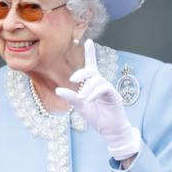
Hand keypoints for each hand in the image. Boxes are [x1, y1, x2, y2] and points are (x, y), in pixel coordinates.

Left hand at [55, 39, 140, 160]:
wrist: (110, 131)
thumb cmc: (96, 118)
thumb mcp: (81, 107)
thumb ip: (71, 98)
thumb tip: (58, 89)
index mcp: (91, 85)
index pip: (90, 66)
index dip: (90, 53)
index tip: (89, 40)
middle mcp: (100, 84)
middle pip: (91, 70)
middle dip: (82, 72)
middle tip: (72, 80)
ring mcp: (107, 88)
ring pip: (97, 80)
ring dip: (87, 88)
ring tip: (83, 98)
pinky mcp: (114, 95)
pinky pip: (104, 87)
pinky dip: (95, 92)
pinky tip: (89, 99)